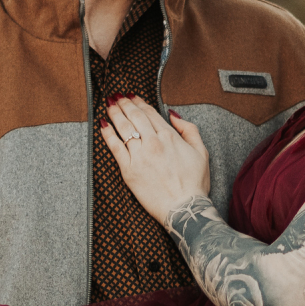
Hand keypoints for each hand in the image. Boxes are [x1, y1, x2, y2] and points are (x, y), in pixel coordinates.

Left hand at [100, 95, 210, 221]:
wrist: (185, 209)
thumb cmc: (194, 184)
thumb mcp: (202, 152)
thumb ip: (189, 130)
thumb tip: (174, 115)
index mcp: (170, 136)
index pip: (150, 113)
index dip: (139, 102)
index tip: (132, 96)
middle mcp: (153, 142)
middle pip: (135, 116)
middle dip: (124, 104)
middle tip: (117, 96)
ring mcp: (139, 155)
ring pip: (124, 128)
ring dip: (115, 113)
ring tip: (109, 104)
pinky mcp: (128, 170)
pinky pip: (114, 147)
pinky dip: (107, 134)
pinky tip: (103, 125)